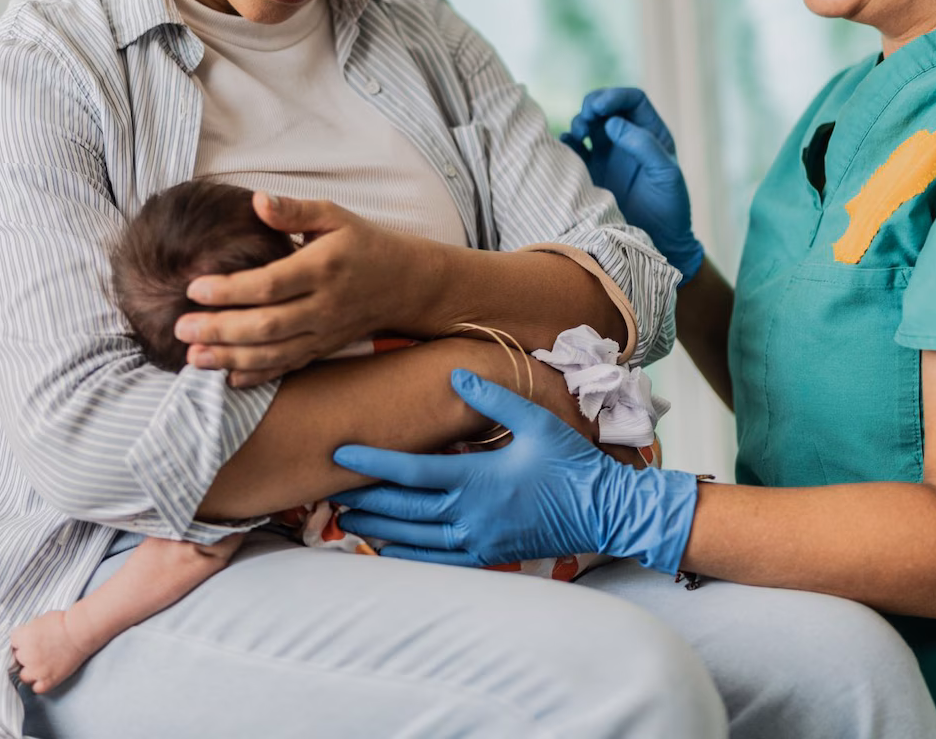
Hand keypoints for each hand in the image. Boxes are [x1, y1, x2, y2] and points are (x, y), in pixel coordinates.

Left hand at [175, 192, 439, 387]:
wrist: (406, 283)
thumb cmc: (363, 243)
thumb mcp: (334, 215)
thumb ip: (294, 210)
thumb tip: (257, 200)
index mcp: (322, 268)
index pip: (269, 284)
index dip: (229, 289)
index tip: (193, 287)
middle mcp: (323, 306)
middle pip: (266, 325)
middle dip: (219, 330)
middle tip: (180, 328)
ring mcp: (323, 333)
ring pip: (273, 353)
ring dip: (230, 358)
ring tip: (192, 357)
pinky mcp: (323, 349)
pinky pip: (288, 367)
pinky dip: (258, 376)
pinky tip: (227, 377)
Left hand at [330, 370, 698, 572]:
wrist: (606, 512)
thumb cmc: (572, 464)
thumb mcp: (538, 422)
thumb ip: (494, 398)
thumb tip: (456, 373)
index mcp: (479, 479)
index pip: (412, 471)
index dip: (373, 461)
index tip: (341, 452)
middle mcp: (471, 515)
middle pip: (402, 509)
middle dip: (363, 498)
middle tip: (329, 487)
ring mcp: (478, 540)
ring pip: (413, 539)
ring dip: (377, 527)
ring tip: (345, 516)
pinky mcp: (488, 555)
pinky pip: (436, 562)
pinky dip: (406, 554)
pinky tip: (385, 547)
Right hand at [561, 88, 702, 282]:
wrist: (658, 243)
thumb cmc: (670, 210)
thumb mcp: (665, 175)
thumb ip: (643, 145)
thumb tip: (612, 123)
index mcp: (652, 134)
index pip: (632, 101)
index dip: (614, 96)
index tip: (599, 106)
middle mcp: (628, 140)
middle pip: (606, 107)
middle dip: (592, 106)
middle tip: (585, 120)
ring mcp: (608, 156)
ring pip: (589, 125)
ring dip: (579, 122)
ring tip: (578, 134)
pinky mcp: (592, 173)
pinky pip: (575, 150)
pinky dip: (567, 143)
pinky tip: (568, 147)